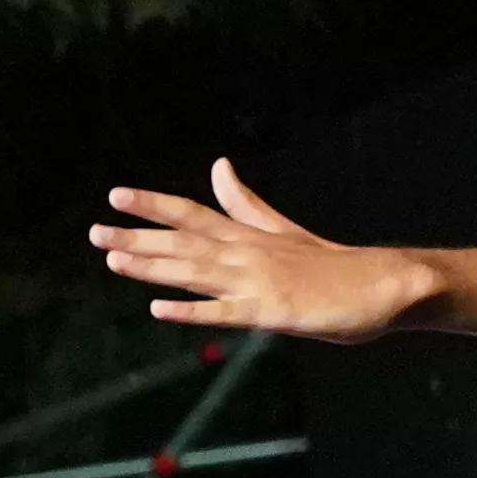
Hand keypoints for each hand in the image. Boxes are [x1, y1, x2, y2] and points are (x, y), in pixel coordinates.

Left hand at [94, 167, 448, 346]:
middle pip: (183, 241)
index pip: (192, 213)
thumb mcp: (281, 229)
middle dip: (137, 236)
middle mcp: (247, 252)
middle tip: (93, 232)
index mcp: (248, 235)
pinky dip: (191, 310)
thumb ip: (243, 203)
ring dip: (152, 266)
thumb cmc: (331, 264)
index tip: (116, 195)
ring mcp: (257, 281)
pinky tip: (158, 311)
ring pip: (195, 271)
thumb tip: (219, 165)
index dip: (153, 204)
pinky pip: (223, 312)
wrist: (383, 285)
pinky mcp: (271, 312)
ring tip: (112, 260)